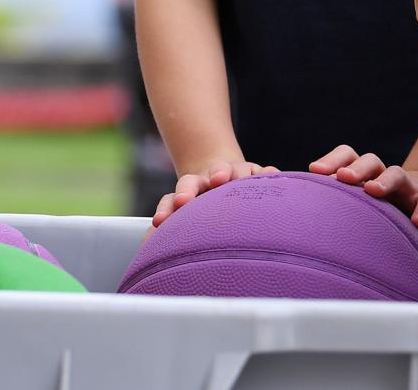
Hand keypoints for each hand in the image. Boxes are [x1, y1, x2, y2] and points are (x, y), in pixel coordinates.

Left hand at [151, 159, 270, 225]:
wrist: (221, 173)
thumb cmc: (202, 207)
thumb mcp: (185, 216)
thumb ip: (169, 229)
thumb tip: (147, 248)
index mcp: (188, 192)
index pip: (172, 199)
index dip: (167, 207)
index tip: (160, 221)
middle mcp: (207, 181)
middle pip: (194, 181)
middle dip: (189, 189)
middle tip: (183, 199)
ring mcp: (233, 173)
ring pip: (229, 170)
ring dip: (225, 173)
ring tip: (224, 178)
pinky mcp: (257, 173)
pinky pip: (264, 172)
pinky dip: (267, 174)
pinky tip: (270, 175)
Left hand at [311, 144, 417, 235]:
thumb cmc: (384, 207)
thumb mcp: (360, 201)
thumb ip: (332, 201)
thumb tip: (288, 201)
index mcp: (365, 176)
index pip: (348, 157)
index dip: (332, 160)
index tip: (314, 171)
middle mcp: (384, 177)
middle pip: (370, 161)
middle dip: (356, 168)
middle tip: (342, 178)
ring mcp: (408, 189)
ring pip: (398, 175)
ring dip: (385, 181)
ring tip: (373, 190)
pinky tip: (417, 222)